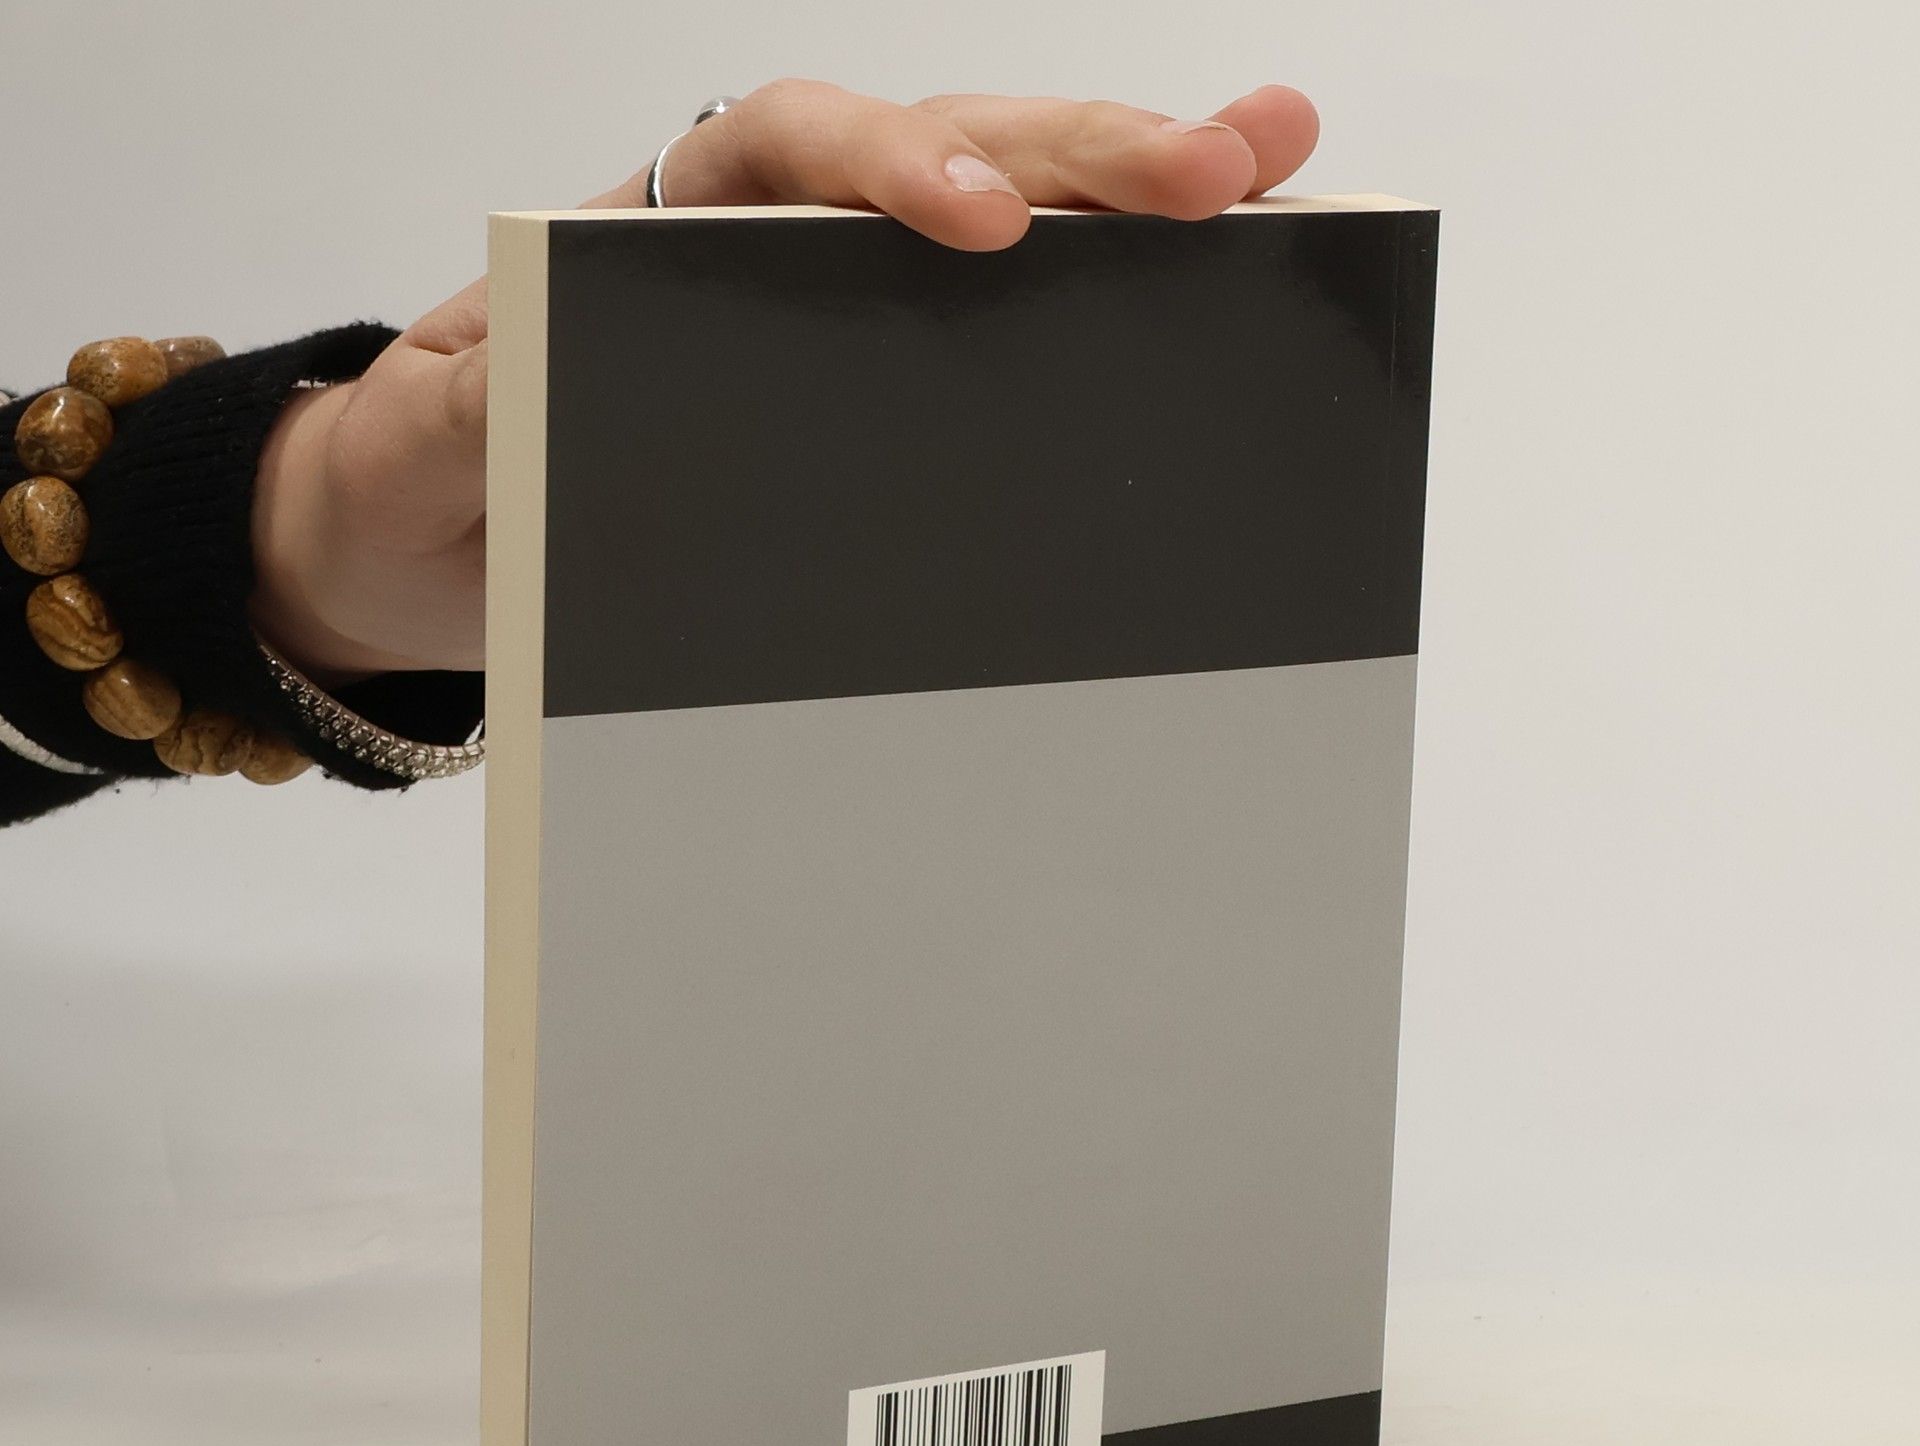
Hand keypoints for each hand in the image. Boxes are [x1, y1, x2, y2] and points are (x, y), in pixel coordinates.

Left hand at [250, 81, 1319, 680]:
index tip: (974, 220)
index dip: (888, 165)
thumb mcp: (418, 449)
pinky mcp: (876, 384)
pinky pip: (1001, 325)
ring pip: (1001, 214)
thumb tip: (530, 376)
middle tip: (1212, 168)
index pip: (786, 149)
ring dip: (1131, 192)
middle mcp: (766, 242)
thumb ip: (464, 410)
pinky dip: (1102, 293)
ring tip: (1269, 165)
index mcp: (657, 228)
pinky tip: (1217, 267)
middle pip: (940, 150)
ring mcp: (835, 305)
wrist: (424, 543)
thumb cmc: (431, 481)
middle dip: (1077, 156)